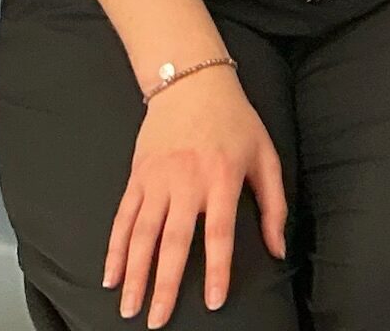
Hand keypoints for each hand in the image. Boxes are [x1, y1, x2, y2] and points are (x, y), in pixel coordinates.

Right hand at [106, 67, 287, 325]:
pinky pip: (123, 218)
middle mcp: (188, 181)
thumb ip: (273, 204)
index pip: (219, 232)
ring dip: (134, 274)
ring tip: (129, 308)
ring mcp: (158, 180)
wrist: (193, 83)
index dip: (216, 269)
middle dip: (164, 284)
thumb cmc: (236, 121)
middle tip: (157, 320)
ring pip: (142, 235)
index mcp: (224, 177)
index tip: (211, 301)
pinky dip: (114, 249)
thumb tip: (279, 249)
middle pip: (173, 241)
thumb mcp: (265, 155)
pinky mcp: (138, 177)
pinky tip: (110, 276)